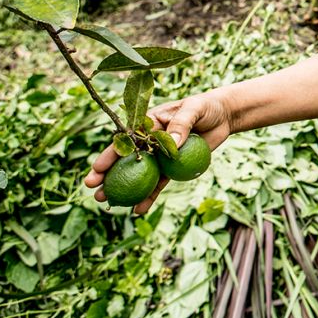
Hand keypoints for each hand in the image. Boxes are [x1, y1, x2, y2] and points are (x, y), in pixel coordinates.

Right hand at [84, 91, 233, 214]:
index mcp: (149, 123)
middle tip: (94, 191)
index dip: (110, 155)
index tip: (98, 168)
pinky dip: (149, 196)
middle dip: (107, 176)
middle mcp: (150, 140)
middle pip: (126, 160)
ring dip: (123, 190)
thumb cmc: (205, 107)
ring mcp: (160, 155)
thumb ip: (182, 124)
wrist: (223, 116)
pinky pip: (159, 183)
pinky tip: (138, 210)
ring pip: (139, 175)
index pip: (126, 140)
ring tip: (108, 204)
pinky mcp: (172, 167)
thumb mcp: (194, 109)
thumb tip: (171, 144)